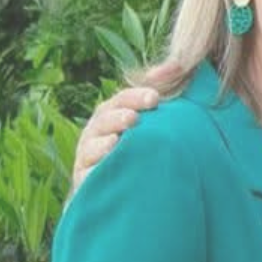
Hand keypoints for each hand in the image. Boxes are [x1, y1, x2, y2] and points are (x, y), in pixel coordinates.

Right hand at [71, 61, 182, 191]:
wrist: (129, 193)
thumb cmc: (145, 152)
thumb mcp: (155, 127)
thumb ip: (163, 101)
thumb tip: (176, 67)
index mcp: (114, 116)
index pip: (122, 100)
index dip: (135, 97)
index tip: (155, 98)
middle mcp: (98, 133)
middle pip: (104, 119)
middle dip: (118, 117)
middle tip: (133, 118)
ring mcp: (88, 157)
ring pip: (90, 146)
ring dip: (103, 143)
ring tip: (116, 141)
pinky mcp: (85, 181)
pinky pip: (87, 173)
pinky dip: (95, 168)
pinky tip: (107, 165)